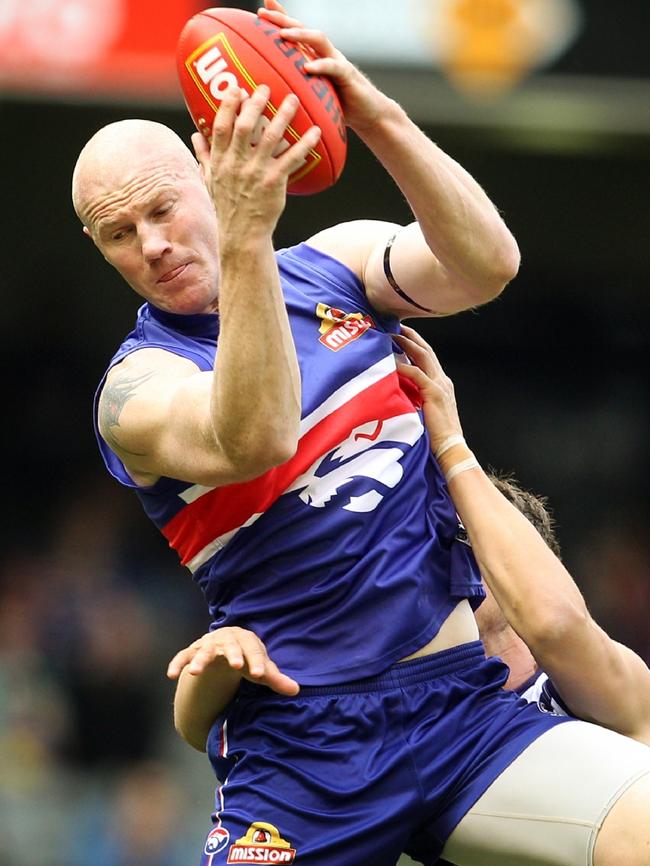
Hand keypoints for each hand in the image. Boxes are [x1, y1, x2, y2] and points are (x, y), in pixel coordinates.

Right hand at [166, 626, 299, 696]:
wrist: (225, 648)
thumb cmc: (247, 659)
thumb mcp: (261, 668)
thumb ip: (276, 679)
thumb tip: (296, 690)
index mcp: (246, 640)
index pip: (253, 649)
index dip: (257, 661)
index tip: (261, 675)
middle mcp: (226, 639)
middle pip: (230, 645)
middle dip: (233, 654)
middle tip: (237, 665)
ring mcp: (208, 645)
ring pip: (203, 650)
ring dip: (199, 660)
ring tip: (194, 672)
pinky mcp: (192, 652)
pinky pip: (182, 656)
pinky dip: (177, 663)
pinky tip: (170, 675)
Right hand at [192, 82, 321, 233]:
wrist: (242, 234)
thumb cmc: (227, 207)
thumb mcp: (210, 181)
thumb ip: (204, 156)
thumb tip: (195, 135)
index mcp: (221, 161)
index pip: (221, 126)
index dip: (228, 105)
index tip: (236, 88)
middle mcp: (237, 164)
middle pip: (246, 126)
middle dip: (256, 103)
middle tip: (266, 87)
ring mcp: (256, 172)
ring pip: (271, 137)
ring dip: (283, 115)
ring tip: (293, 100)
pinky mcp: (274, 182)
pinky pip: (291, 158)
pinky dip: (304, 144)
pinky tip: (315, 131)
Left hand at [258, 0, 388, 132]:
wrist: (370, 115)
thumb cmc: (340, 108)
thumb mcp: (315, 97)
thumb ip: (299, 91)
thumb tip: (275, 98)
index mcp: (315, 57)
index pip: (296, 32)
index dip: (280, 19)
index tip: (259, 12)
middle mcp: (325, 53)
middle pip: (303, 28)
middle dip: (283, 18)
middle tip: (263, 13)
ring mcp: (337, 61)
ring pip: (318, 40)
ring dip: (300, 35)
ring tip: (283, 34)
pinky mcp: (348, 75)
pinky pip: (333, 66)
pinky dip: (320, 66)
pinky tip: (306, 67)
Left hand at [393, 325, 463, 453]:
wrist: (451, 448)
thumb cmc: (435, 435)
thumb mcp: (425, 410)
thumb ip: (415, 397)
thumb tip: (397, 390)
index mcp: (441, 384)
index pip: (428, 357)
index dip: (415, 344)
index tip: (401, 334)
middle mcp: (442, 380)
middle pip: (426, 351)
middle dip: (411, 337)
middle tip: (395, 326)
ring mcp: (440, 385)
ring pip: (423, 357)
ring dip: (406, 344)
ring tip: (391, 335)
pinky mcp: (434, 394)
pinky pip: (417, 374)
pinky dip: (404, 366)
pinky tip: (391, 361)